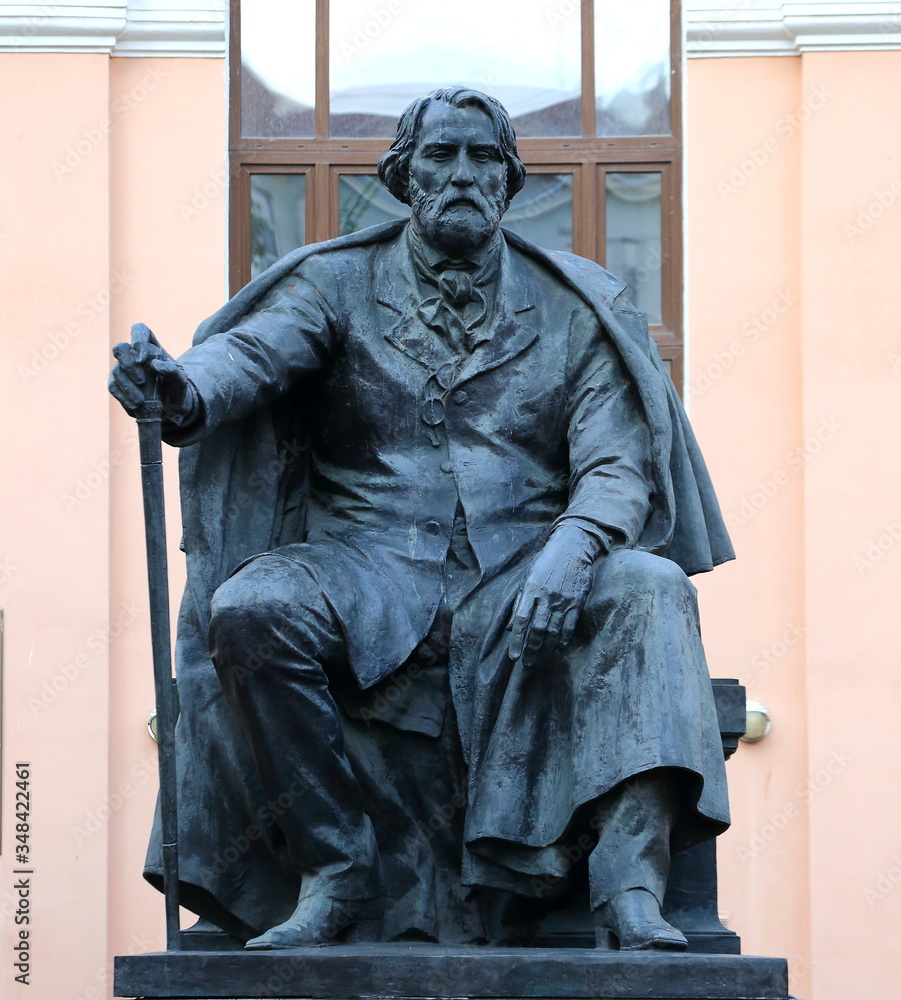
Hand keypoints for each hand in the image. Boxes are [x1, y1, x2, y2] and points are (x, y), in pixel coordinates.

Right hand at [109, 323, 193, 420]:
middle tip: (141, 381)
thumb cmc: (177, 389)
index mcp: (151, 346)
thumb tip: (155, 364)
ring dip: (127, 386)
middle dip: (128, 365)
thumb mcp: (182, 381)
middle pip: (121, 349)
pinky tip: (135, 406)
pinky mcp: (117, 384)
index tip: (142, 359)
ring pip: (116, 371)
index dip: (137, 340)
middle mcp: (133, 355)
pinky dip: (123, 396)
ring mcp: (123, 369)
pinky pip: (113, 387)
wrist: (172, 407)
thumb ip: (173, 371)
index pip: (140, 330)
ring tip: (141, 401)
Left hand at [507, 525, 599, 665]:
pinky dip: (562, 642)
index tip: (513, 656)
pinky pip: (569, 628)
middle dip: (531, 650)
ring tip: (539, 661)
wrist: (572, 547)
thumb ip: (519, 602)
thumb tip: (510, 627)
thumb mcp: (527, 577)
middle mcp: (546, 597)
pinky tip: (556, 651)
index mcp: (531, 590)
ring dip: (545, 650)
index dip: (516, 640)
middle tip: (526, 664)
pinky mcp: (577, 603)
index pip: (521, 620)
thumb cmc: (546, 562)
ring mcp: (563, 601)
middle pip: (537, 630)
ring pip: (553, 632)